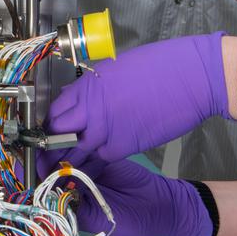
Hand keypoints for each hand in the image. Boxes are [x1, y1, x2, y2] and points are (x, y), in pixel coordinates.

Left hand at [38, 152, 211, 235]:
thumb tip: (51, 192)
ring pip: (69, 157)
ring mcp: (91, 170)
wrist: (162, 206)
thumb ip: (75, 204)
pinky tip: (71, 143)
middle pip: (55, 170)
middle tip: (39, 152)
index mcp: (73, 204)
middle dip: (46, 161)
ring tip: (52, 145)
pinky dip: (79, 146)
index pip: (48, 190)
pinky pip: (87, 150)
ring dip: (60, 151)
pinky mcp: (104, 157)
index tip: (29, 168)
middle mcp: (78, 186)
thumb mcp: (98, 218)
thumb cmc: (131, 220)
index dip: (38, 179)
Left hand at [48, 33, 228, 162]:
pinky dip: (96, 163)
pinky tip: (91, 167)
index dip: (50, 125)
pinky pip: (101, 158)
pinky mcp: (123, 145)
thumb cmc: (161, 66)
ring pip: (77, 151)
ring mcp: (105, 129)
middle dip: (50, 147)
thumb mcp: (116, 70)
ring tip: (58, 170)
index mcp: (88, 86)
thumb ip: (95, 89)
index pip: (56, 112)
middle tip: (46, 157)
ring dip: (69, 160)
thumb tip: (80, 99)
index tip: (49, 133)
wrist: (190, 77)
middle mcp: (91, 108)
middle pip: (59, 133)